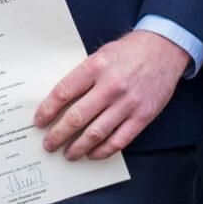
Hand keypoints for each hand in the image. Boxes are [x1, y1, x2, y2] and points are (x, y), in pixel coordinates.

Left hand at [35, 30, 192, 159]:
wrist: (164, 50)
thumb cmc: (128, 52)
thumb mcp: (100, 55)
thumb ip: (82, 76)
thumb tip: (59, 101)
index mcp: (95, 67)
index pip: (63, 93)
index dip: (47, 110)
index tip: (39, 121)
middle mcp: (110, 86)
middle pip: (76, 117)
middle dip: (58, 135)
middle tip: (48, 144)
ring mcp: (128, 103)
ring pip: (96, 133)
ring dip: (78, 147)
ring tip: (68, 154)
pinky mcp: (143, 116)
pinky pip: (119, 140)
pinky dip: (103, 151)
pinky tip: (93, 154)